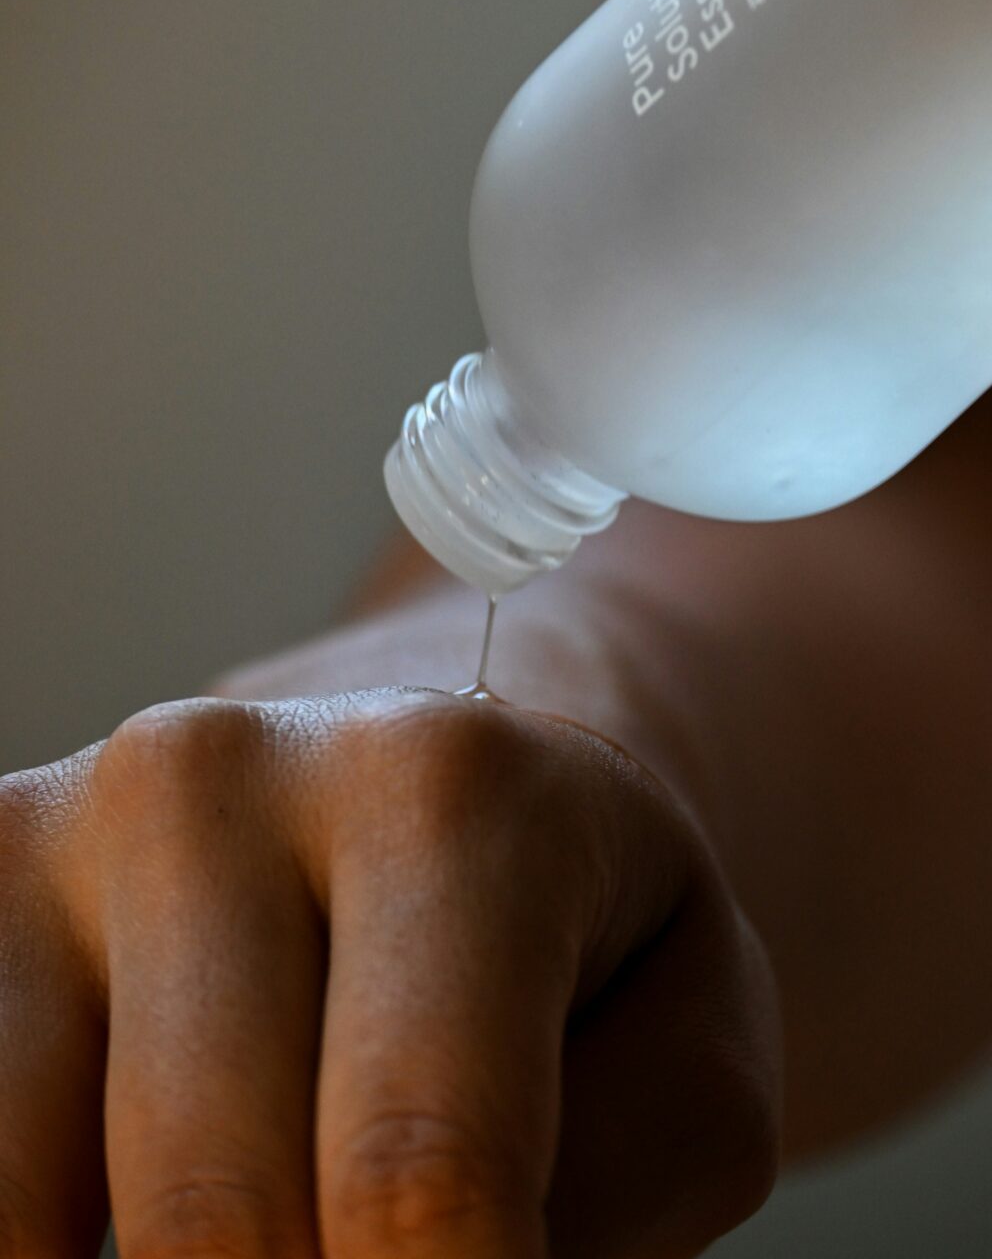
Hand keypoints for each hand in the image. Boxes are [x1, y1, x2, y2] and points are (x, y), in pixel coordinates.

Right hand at [0, 682, 778, 1257]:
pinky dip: (57, 1226)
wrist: (437, 780)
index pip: (417, 1169)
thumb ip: (608, 1197)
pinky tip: (152, 1193)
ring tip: (293, 1199)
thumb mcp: (684, 1060)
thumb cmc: (575, 936)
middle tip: (377, 1253)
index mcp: (442, 794)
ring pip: (50, 1204)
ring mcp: (72, 818)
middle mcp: (223, 775)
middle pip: (221, 1219)